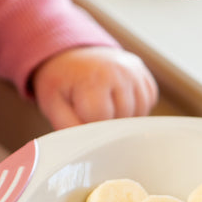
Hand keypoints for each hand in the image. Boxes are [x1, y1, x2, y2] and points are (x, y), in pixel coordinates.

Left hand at [32, 46, 157, 129]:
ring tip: (103, 107)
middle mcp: (120, 72)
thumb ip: (68, 126)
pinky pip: (148, 104)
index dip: (91, 125)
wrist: (71, 54)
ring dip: (123, 118)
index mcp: (93, 79)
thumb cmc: (61, 81)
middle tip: (89, 112)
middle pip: (123, 118)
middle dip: (107, 122)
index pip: (103, 119)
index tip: (81, 119)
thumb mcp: (53, 102)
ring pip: (139, 114)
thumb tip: (86, 147)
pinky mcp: (144, 75)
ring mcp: (135, 72)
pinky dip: (135, 109)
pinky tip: (116, 101)